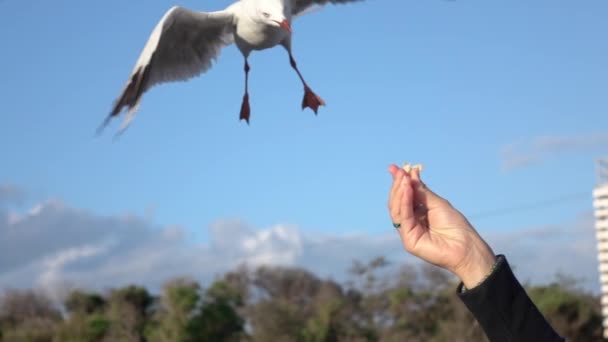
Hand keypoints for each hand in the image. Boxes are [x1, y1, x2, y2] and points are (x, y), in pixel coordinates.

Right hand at [388, 164, 496, 288]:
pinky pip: (403, 218)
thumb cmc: (455, 226)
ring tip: (403, 179)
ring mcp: (408, 231)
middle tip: (400, 171)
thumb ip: (421, 191)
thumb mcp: (437, 203)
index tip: (395, 167)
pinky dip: (404, 203)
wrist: (466, 247)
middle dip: (398, 186)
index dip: (399, 182)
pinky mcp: (408, 240)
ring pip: (396, 209)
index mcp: (417, 213)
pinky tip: (407, 190)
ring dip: (399, 192)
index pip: (404, 196)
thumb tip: (410, 173)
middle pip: (397, 202)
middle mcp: (410, 222)